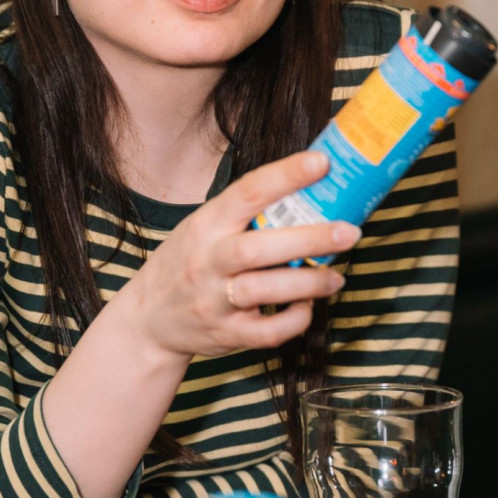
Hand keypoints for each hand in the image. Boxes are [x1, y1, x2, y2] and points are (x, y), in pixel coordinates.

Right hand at [120, 150, 358, 360]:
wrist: (148, 318)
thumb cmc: (188, 263)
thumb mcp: (203, 228)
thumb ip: (245, 214)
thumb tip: (310, 187)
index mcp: (206, 224)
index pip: (247, 192)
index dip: (286, 175)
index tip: (322, 163)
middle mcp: (207, 260)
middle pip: (258, 247)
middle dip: (309, 239)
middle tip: (349, 231)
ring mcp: (214, 300)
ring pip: (264, 290)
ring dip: (308, 283)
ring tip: (336, 277)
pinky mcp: (225, 334)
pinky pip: (268, 332)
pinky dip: (295, 320)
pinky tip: (307, 307)